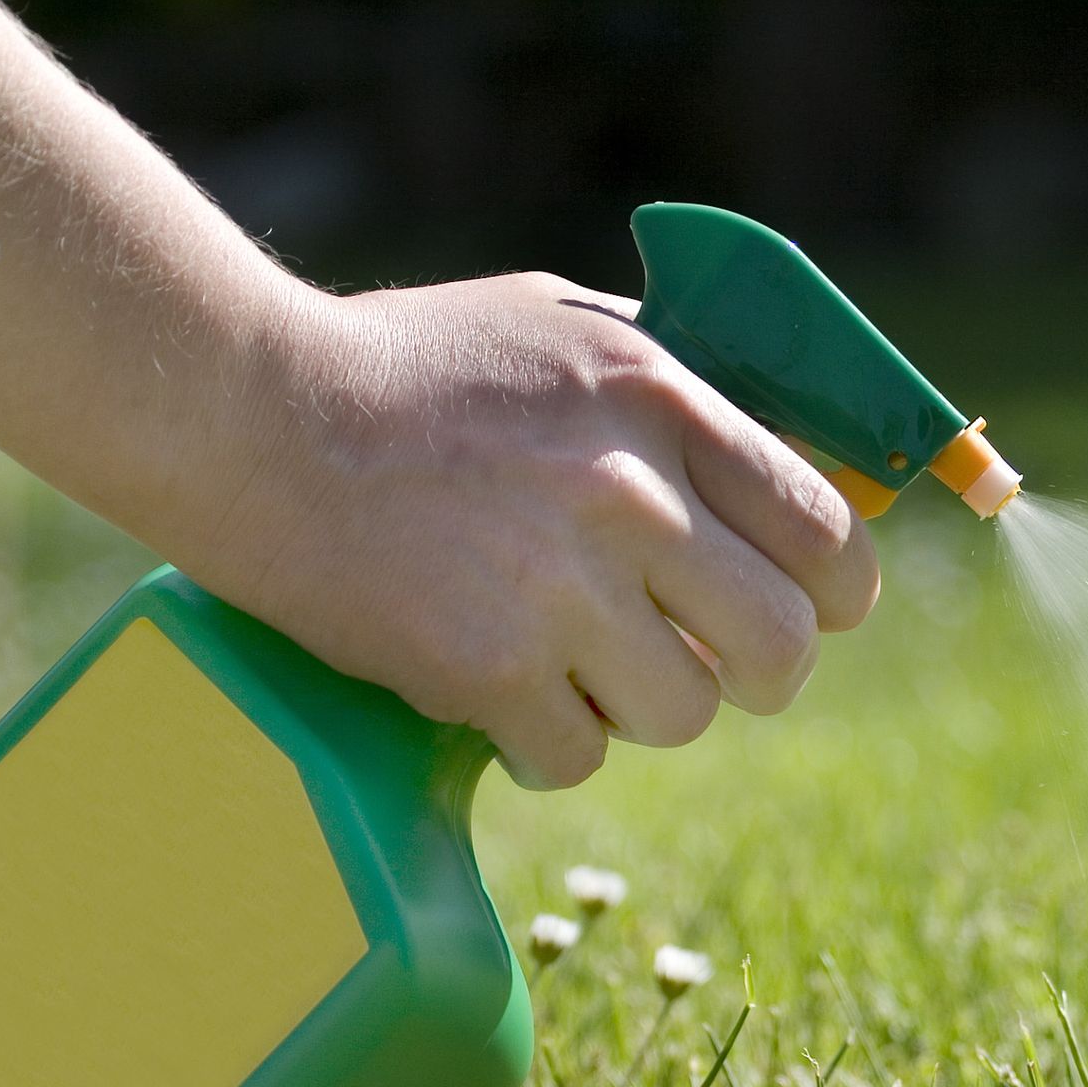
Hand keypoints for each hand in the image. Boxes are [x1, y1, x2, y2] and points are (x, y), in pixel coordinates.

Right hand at [193, 272, 880, 788]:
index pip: (826, 530)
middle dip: (759, 673)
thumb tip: (792, 459)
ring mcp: (559, 587)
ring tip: (575, 663)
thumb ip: (681, 390)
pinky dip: (547, 742)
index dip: (839, 592)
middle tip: (710, 666)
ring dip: (641, 707)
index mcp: (664, 400)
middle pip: (782, 647)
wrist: (248, 412)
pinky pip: (578, 758)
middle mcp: (631, 495)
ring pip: (685, 714)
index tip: (818, 612)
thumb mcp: (566, 328)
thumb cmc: (410, 367)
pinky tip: (501, 693)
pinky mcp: (485, 669)